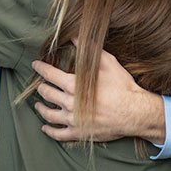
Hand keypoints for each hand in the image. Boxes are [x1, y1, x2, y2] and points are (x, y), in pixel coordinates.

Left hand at [32, 48, 165, 143]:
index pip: (49, 74)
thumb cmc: (122, 86)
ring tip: (38, 105)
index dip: (41, 68)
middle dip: (41, 87)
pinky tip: (45, 127)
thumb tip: (74, 36)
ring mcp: (73, 120)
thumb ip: (88, 49)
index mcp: (74, 85)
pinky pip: (59, 134)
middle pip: (47, 93)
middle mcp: (69, 103)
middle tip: (39, 84)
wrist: (135, 113)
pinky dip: (49, 131)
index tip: (36, 64)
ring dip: (41, 108)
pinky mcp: (79, 133)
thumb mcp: (107, 62)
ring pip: (49, 114)